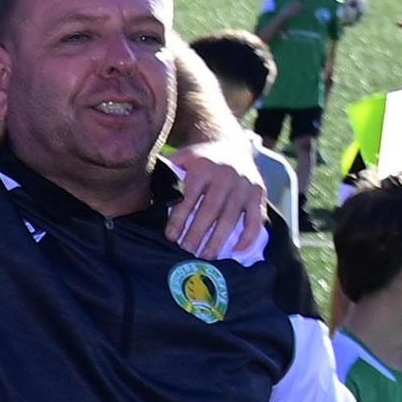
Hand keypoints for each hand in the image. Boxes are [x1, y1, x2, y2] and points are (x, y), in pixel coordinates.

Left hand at [163, 136, 269, 258]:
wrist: (230, 144)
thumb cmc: (199, 159)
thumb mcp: (182, 158)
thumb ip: (166, 172)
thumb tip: (141, 191)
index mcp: (203, 168)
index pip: (189, 197)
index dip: (179, 219)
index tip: (170, 237)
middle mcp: (226, 176)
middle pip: (211, 211)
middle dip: (197, 233)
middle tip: (186, 251)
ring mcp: (245, 185)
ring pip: (231, 218)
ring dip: (218, 240)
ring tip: (206, 256)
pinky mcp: (259, 193)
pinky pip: (256, 218)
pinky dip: (248, 236)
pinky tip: (236, 250)